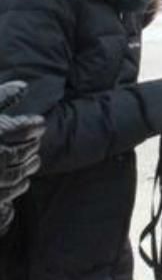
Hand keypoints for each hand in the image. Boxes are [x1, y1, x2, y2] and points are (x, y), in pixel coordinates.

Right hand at [0, 81, 45, 235]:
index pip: (23, 129)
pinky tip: (23, 181)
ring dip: (28, 166)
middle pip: (21, 151)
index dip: (34, 126)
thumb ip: (2, 97)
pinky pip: (6, 193)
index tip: (40, 123)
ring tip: (35, 161)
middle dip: (32, 146)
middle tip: (36, 142)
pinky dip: (18, 186)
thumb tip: (24, 86)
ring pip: (16, 173)